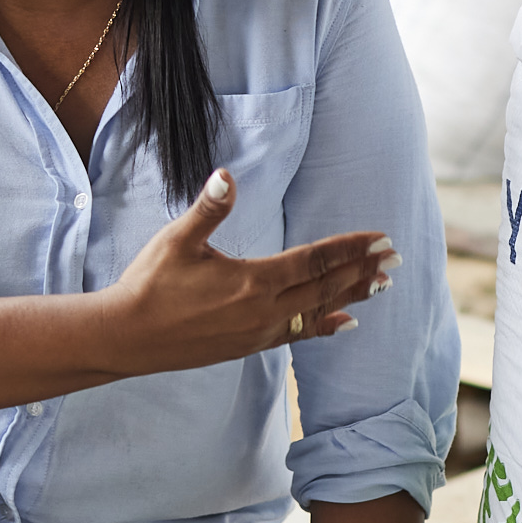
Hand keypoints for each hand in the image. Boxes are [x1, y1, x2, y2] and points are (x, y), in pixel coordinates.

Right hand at [101, 171, 394, 378]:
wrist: (125, 339)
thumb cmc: (149, 285)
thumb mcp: (177, 240)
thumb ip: (209, 209)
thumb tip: (226, 176)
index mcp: (252, 281)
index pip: (314, 260)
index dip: (350, 248)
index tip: (380, 238)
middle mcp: (263, 311)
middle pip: (325, 287)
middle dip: (363, 270)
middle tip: (396, 259)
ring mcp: (258, 333)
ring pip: (317, 312)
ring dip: (351, 297)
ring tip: (381, 286)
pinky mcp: (248, 347)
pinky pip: (298, 335)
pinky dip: (325, 326)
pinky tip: (345, 324)